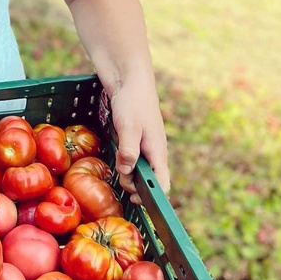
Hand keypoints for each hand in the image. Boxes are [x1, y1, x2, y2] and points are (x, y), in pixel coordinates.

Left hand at [107, 78, 170, 203]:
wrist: (130, 79)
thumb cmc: (132, 101)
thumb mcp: (129, 126)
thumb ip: (129, 150)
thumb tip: (127, 172)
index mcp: (157, 151)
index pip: (162, 183)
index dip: (152, 196)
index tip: (136, 199)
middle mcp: (155, 151)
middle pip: (150, 179)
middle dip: (136, 186)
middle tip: (121, 182)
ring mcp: (146, 145)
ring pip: (141, 169)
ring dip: (129, 174)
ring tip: (119, 173)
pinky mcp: (137, 139)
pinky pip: (134, 158)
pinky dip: (126, 162)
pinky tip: (118, 160)